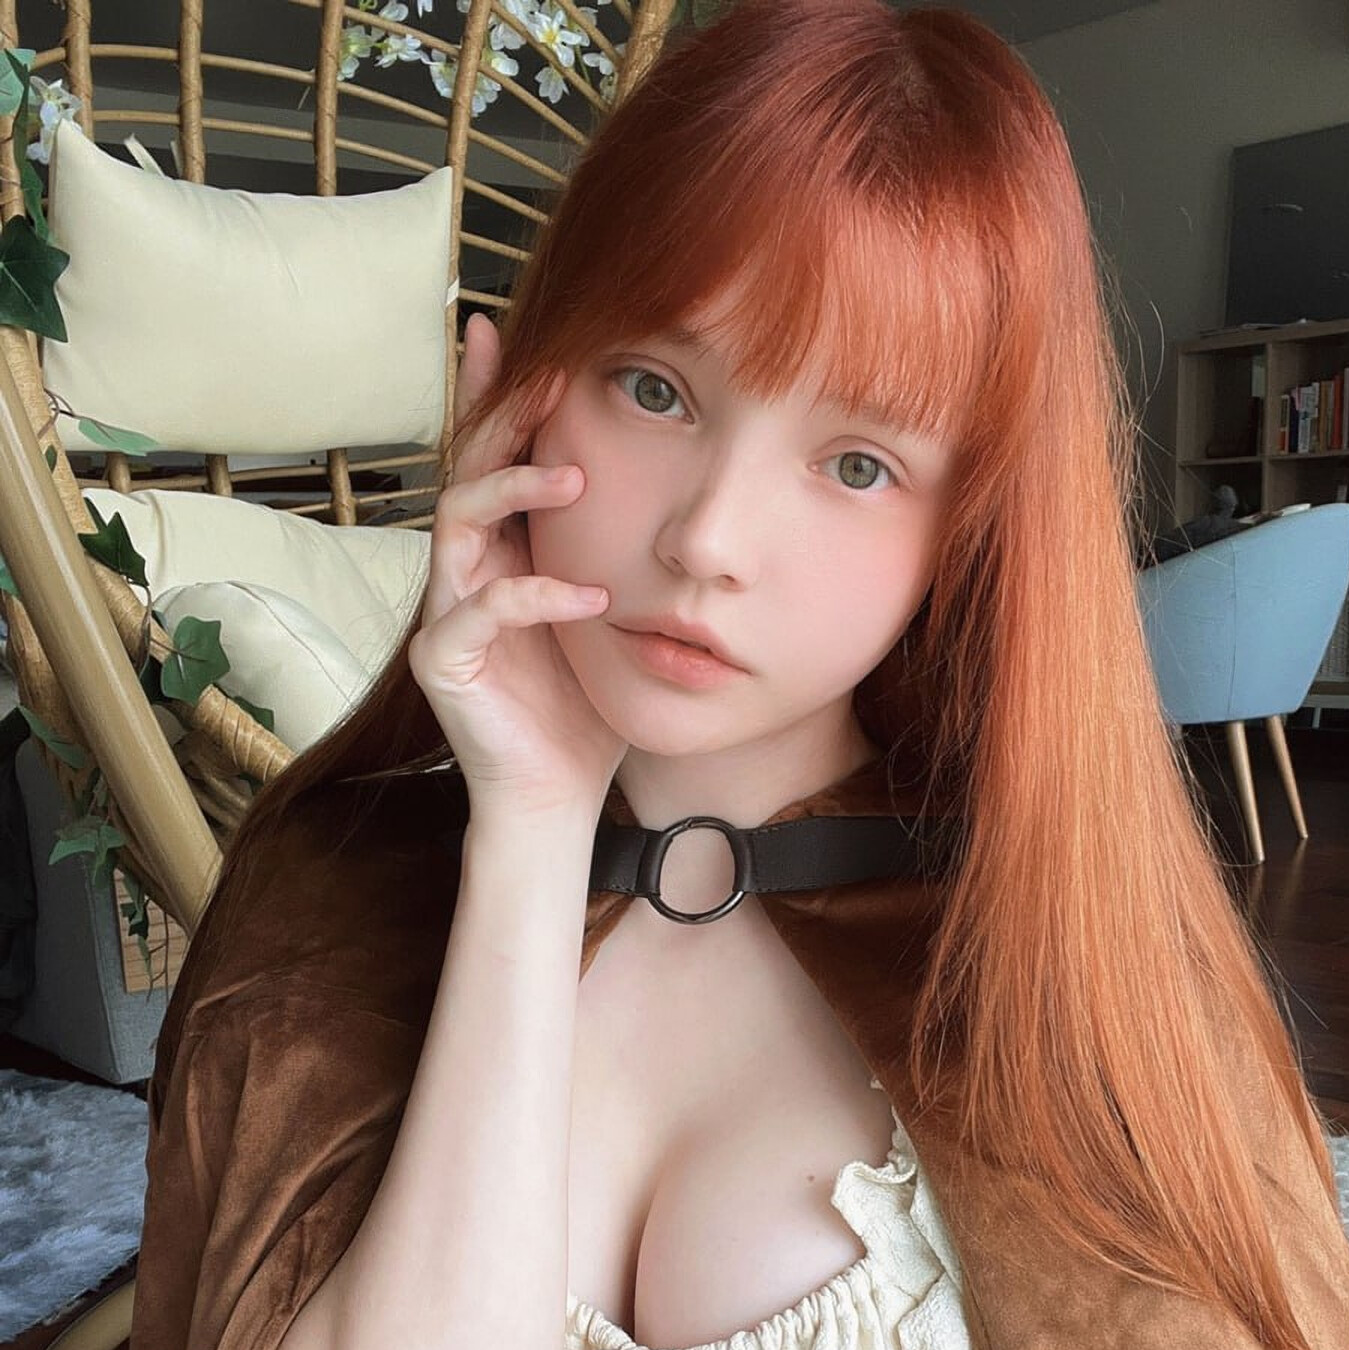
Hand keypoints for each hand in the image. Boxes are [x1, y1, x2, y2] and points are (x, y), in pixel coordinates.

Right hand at [409, 314, 626, 815]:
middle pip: (468, 468)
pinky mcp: (442, 660)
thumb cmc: (585, 705)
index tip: (516, 328)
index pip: (492, 456)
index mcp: (502, 552)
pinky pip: (481, 612)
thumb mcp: (611, 613)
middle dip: (504, 416)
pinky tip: (590, 596)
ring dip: (516, 491)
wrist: (556, 793)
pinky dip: (536, 597)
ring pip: (458, 522)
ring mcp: (446, 612)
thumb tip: (679, 486)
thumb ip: (616, 550)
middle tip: (550, 372)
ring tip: (576, 478)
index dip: (496, 392)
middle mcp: (464, 570)